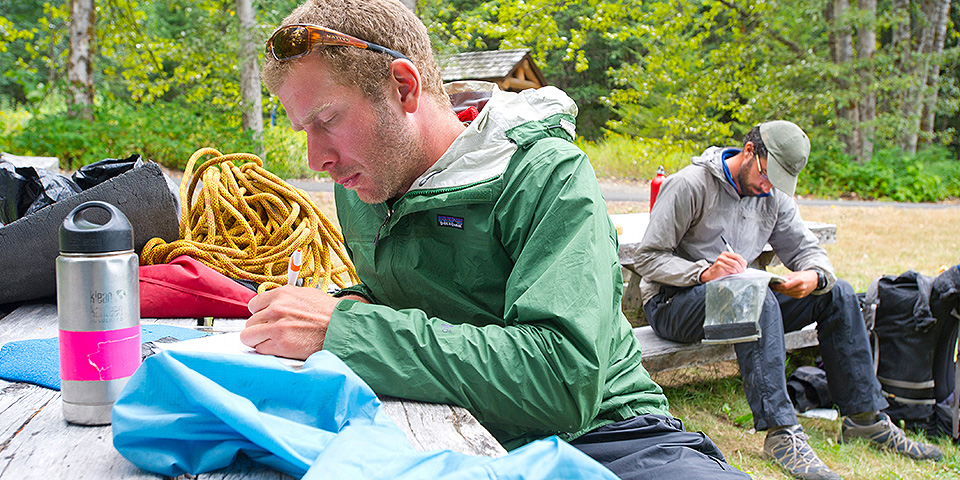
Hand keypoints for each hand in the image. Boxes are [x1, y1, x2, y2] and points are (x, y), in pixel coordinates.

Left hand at [241, 287, 367, 359]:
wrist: (341, 327)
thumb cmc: (328, 313)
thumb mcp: (304, 295)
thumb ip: (284, 300)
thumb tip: (271, 306)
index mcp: (281, 294)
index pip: (253, 305)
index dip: (259, 314)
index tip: (265, 320)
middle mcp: (276, 308)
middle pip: (249, 322)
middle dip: (259, 329)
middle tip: (271, 333)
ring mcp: (276, 327)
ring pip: (248, 337)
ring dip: (258, 341)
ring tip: (272, 342)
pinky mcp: (280, 344)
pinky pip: (259, 349)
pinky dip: (267, 351)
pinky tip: (279, 348)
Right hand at [699, 251, 746, 282]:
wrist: (712, 274)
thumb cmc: (722, 270)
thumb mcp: (731, 265)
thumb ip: (738, 263)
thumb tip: (745, 263)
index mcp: (727, 254)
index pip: (738, 256)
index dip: (742, 262)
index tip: (744, 267)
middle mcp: (723, 255)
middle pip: (737, 259)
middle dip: (741, 266)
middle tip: (742, 271)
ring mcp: (721, 259)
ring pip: (735, 264)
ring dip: (738, 270)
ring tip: (738, 273)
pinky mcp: (719, 264)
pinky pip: (730, 268)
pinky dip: (733, 271)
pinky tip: (733, 273)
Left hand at [771, 270, 818, 298]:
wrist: (814, 280)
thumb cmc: (803, 275)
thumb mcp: (794, 273)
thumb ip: (785, 277)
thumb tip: (776, 280)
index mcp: (799, 280)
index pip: (785, 286)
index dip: (778, 286)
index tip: (773, 285)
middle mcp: (801, 288)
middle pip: (786, 290)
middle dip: (778, 289)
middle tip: (773, 286)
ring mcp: (801, 293)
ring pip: (787, 294)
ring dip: (781, 291)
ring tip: (777, 288)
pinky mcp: (801, 296)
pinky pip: (791, 295)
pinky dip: (786, 293)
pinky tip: (783, 290)